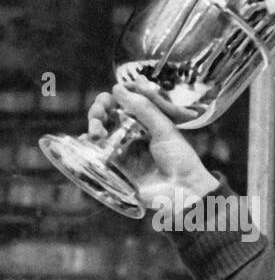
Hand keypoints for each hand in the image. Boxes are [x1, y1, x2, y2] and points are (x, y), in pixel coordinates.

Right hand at [87, 80, 217, 209]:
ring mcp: (121, 151)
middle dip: (97, 111)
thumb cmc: (180, 159)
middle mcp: (130, 134)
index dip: (110, 99)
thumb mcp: (164, 130)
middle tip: (99, 114)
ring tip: (96, 132)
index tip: (108, 100)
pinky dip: (86, 146)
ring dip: (93, 126)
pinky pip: (95, 154)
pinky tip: (85, 142)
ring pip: (98, 132)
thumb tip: (117, 88)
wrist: (184, 192)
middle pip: (105, 116)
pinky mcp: (115, 168)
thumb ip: (144, 108)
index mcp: (144, 122)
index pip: (120, 104)